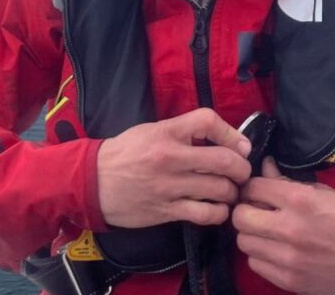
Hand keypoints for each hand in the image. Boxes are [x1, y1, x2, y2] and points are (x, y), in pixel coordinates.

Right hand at [96, 107, 252, 227]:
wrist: (92, 182)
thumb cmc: (124, 153)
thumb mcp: (150, 131)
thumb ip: (182, 132)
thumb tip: (220, 138)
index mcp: (166, 132)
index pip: (208, 121)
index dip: (232, 132)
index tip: (239, 145)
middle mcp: (170, 157)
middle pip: (223, 160)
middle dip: (242, 168)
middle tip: (242, 173)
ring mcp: (169, 186)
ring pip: (220, 189)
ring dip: (232, 192)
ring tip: (229, 192)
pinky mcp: (167, 211)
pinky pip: (206, 214)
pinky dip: (219, 213)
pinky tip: (217, 209)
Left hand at [232, 159, 334, 294]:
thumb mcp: (323, 193)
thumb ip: (288, 181)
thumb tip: (264, 167)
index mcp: (299, 200)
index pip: (252, 187)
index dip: (251, 188)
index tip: (256, 192)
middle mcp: (290, 228)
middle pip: (240, 217)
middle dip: (246, 212)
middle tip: (257, 213)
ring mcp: (288, 258)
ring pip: (245, 243)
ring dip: (254, 236)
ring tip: (269, 234)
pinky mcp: (290, 280)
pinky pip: (256, 265)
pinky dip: (262, 257)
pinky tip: (277, 251)